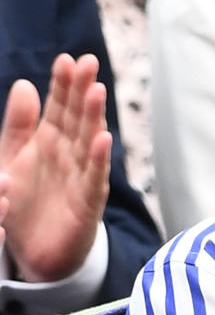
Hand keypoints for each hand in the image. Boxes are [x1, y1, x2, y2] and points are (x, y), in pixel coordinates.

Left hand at [0, 54, 111, 282]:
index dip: (63, 84)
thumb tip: (25, 84)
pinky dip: (99, 160)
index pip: (59, 106)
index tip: (67, 59)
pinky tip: (103, 140)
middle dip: (82, 90)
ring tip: (96, 91)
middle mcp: (70, 153)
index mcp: (50, 140)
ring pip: (90, 141)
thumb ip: (18, 125)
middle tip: (88, 62)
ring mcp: (82, 176)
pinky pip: (94, 179)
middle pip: (78, 117)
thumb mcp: (11, 159)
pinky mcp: (87, 203)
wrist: (35, 254)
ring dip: (94, 117)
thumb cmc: (26, 202)